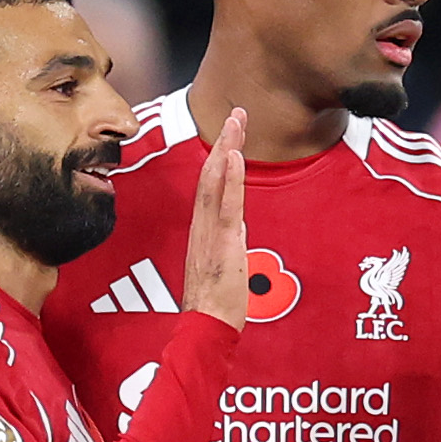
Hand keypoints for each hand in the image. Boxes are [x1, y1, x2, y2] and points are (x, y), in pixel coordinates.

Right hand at [183, 108, 247, 328]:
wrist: (205, 329)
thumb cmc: (215, 305)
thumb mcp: (225, 265)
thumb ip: (229, 242)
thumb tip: (238, 227)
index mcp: (204, 230)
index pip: (212, 185)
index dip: (221, 156)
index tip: (232, 131)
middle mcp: (202, 226)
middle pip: (211, 175)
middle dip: (224, 141)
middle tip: (236, 112)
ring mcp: (210, 233)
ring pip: (215, 182)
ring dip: (226, 148)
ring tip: (236, 121)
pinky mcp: (221, 243)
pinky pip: (225, 205)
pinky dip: (229, 178)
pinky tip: (232, 155)